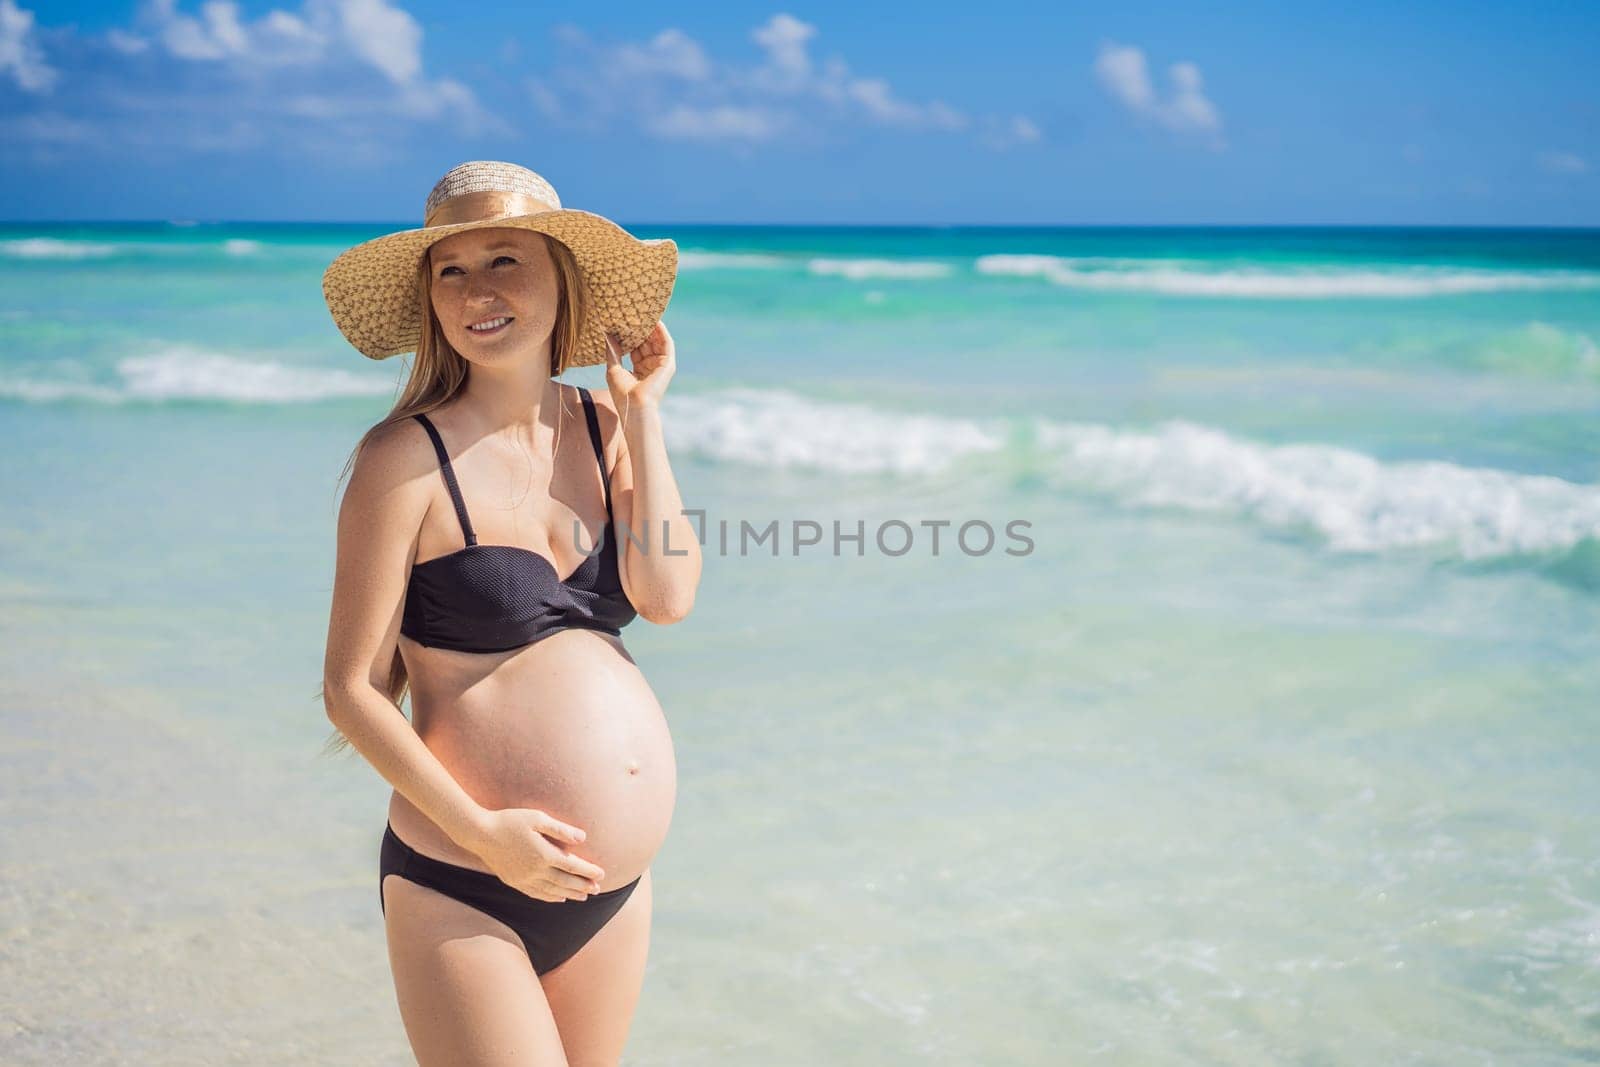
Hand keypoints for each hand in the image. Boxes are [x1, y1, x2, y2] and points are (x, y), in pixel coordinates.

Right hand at [465, 807, 606, 901]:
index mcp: (543, 854)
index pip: (572, 866)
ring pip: (552, 891)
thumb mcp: (537, 818)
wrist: (480, 833)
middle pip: (565, 881)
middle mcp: (535, 870)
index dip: (588, 871)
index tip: (602, 875)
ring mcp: (524, 878)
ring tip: (583, 897)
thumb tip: (582, 838)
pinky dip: (550, 898)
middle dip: (583, 886)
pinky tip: (559, 899)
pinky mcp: (514, 882)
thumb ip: (561, 829)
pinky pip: (536, 894)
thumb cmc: (510, 821)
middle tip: (598, 890)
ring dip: (569, 894)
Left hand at [603, 320, 674, 421]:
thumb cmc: (623, 393)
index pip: (635, 348)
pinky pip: (666, 343)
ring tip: (644, 312)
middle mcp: (650, 367)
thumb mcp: (613, 369)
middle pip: (646, 343)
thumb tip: (608, 334)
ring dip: (651, 327)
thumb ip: (613, 351)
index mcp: (639, 370)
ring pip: (657, 341)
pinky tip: (655, 320)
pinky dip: (662, 331)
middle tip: (633, 312)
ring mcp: (660, 365)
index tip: (622, 322)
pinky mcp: (668, 364)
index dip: (629, 335)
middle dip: (640, 328)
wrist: (634, 406)